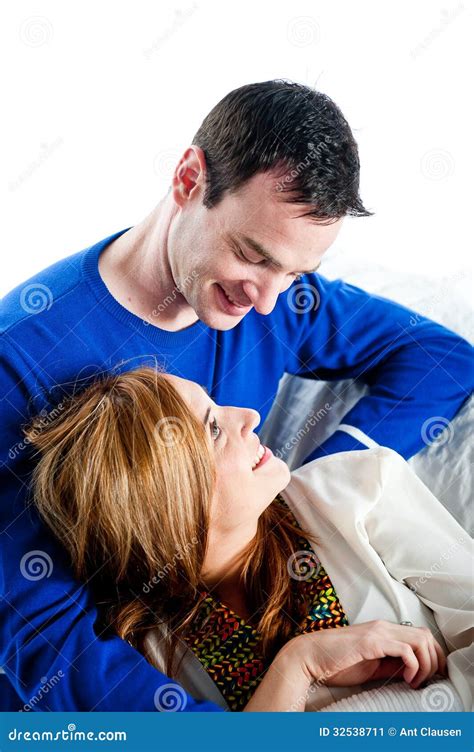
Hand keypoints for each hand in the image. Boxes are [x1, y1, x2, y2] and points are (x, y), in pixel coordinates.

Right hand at [278, 620, 447, 689]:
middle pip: (426, 635)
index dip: (432, 655)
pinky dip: (413, 665)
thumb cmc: (335, 663)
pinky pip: (405, 650)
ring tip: (416, 681)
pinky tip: (407, 678)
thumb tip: (412, 674)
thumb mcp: (370, 667)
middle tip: (428, 680)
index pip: (420, 635)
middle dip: (434, 659)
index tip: (430, 676)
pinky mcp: (372, 641)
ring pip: (420, 640)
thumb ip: (390, 665)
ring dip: (426, 663)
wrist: (310, 656)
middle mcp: (384, 626)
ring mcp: (378, 632)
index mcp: (383, 630)